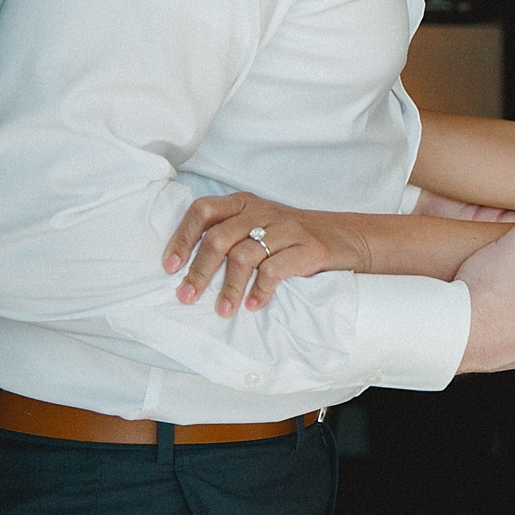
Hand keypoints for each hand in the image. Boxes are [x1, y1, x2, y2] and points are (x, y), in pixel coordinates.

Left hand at [164, 192, 367, 315]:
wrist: (345, 237)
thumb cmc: (290, 238)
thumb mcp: (258, 226)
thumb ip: (228, 235)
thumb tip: (184, 269)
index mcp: (244, 204)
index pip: (203, 211)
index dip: (182, 238)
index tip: (169, 267)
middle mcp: (262, 211)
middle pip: (219, 238)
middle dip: (199, 271)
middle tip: (186, 297)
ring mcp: (286, 229)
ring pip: (244, 255)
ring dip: (229, 287)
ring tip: (223, 310)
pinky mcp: (307, 248)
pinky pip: (274, 270)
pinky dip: (260, 290)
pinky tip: (253, 304)